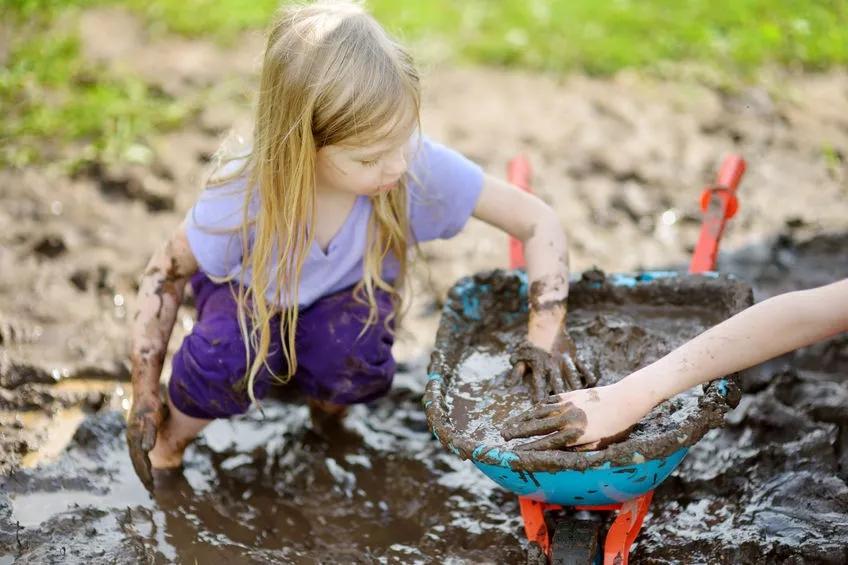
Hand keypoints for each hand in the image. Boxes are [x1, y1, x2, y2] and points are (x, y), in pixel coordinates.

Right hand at [126, 391, 164, 488]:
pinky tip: (149, 464)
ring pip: (138, 458)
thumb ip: (149, 433)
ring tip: (150, 482)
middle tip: (151, 490)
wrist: (145, 391)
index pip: (140, 461)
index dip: (146, 474)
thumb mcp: (152, 418)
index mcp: (134, 438)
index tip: (151, 486)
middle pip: (137, 462)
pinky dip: (144, 461)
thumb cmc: (150, 405)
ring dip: (143, 470)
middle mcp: (132, 439)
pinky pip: (141, 452)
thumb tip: (147, 450)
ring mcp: (134, 436)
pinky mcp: (138, 433)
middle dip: (144, 476)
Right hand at [500, 384, 640, 450]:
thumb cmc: (617, 426)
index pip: (546, 443)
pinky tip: (529, 411)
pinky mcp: (570, 394)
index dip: (529, 447)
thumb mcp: (600, 445)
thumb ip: (580, 450)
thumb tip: (562, 455)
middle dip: (518, 431)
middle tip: (503, 435)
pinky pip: (549, 401)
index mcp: (575, 434)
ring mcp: (567, 404)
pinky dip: (536, 406)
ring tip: (510, 423)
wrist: (626, 398)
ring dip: (522, 418)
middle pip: (537, 426)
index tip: (515, 451)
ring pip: (539, 412)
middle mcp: (567, 419)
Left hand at [509, 331, 595, 401]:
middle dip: (560, 394)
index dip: (538, 395)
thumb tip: (508, 385)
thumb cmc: (531, 342)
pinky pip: (582, 366)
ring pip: (572, 375)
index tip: (539, 406)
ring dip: (576, 386)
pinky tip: (592, 384)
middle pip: (557, 382)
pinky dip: (587, 374)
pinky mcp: (573, 355)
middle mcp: (552, 364)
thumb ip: (517, 371)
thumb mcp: (521, 356)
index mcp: (539, 365)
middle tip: (564, 407)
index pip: (538, 384)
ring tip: (580, 397)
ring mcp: (564, 359)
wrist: (546, 323)